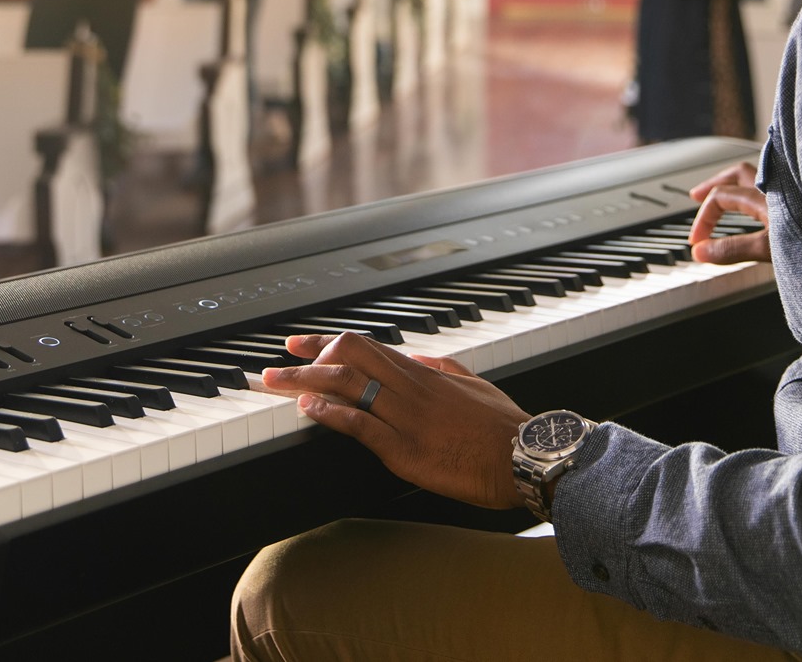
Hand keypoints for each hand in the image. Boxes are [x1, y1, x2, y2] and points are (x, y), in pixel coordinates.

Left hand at [261, 332, 531, 509]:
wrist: (525, 457)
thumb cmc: (504, 426)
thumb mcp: (474, 383)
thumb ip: (444, 368)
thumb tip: (419, 357)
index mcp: (423, 373)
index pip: (365, 347)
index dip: (326, 343)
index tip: (299, 344)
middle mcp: (409, 388)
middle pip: (347, 358)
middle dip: (306, 360)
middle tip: (275, 366)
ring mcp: (405, 418)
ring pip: (347, 386)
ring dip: (305, 383)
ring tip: (276, 384)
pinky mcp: (406, 449)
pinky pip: (360, 424)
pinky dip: (330, 413)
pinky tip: (307, 409)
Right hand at [687, 162, 771, 264]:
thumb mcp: (768, 248)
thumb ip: (733, 249)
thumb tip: (699, 252)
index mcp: (765, 194)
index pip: (720, 196)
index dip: (703, 218)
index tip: (697, 242)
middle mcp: (779, 187)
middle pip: (738, 174)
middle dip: (714, 184)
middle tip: (697, 195)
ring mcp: (794, 193)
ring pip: (757, 180)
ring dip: (735, 187)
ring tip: (724, 198)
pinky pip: (775, 190)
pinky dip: (757, 195)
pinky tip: (759, 208)